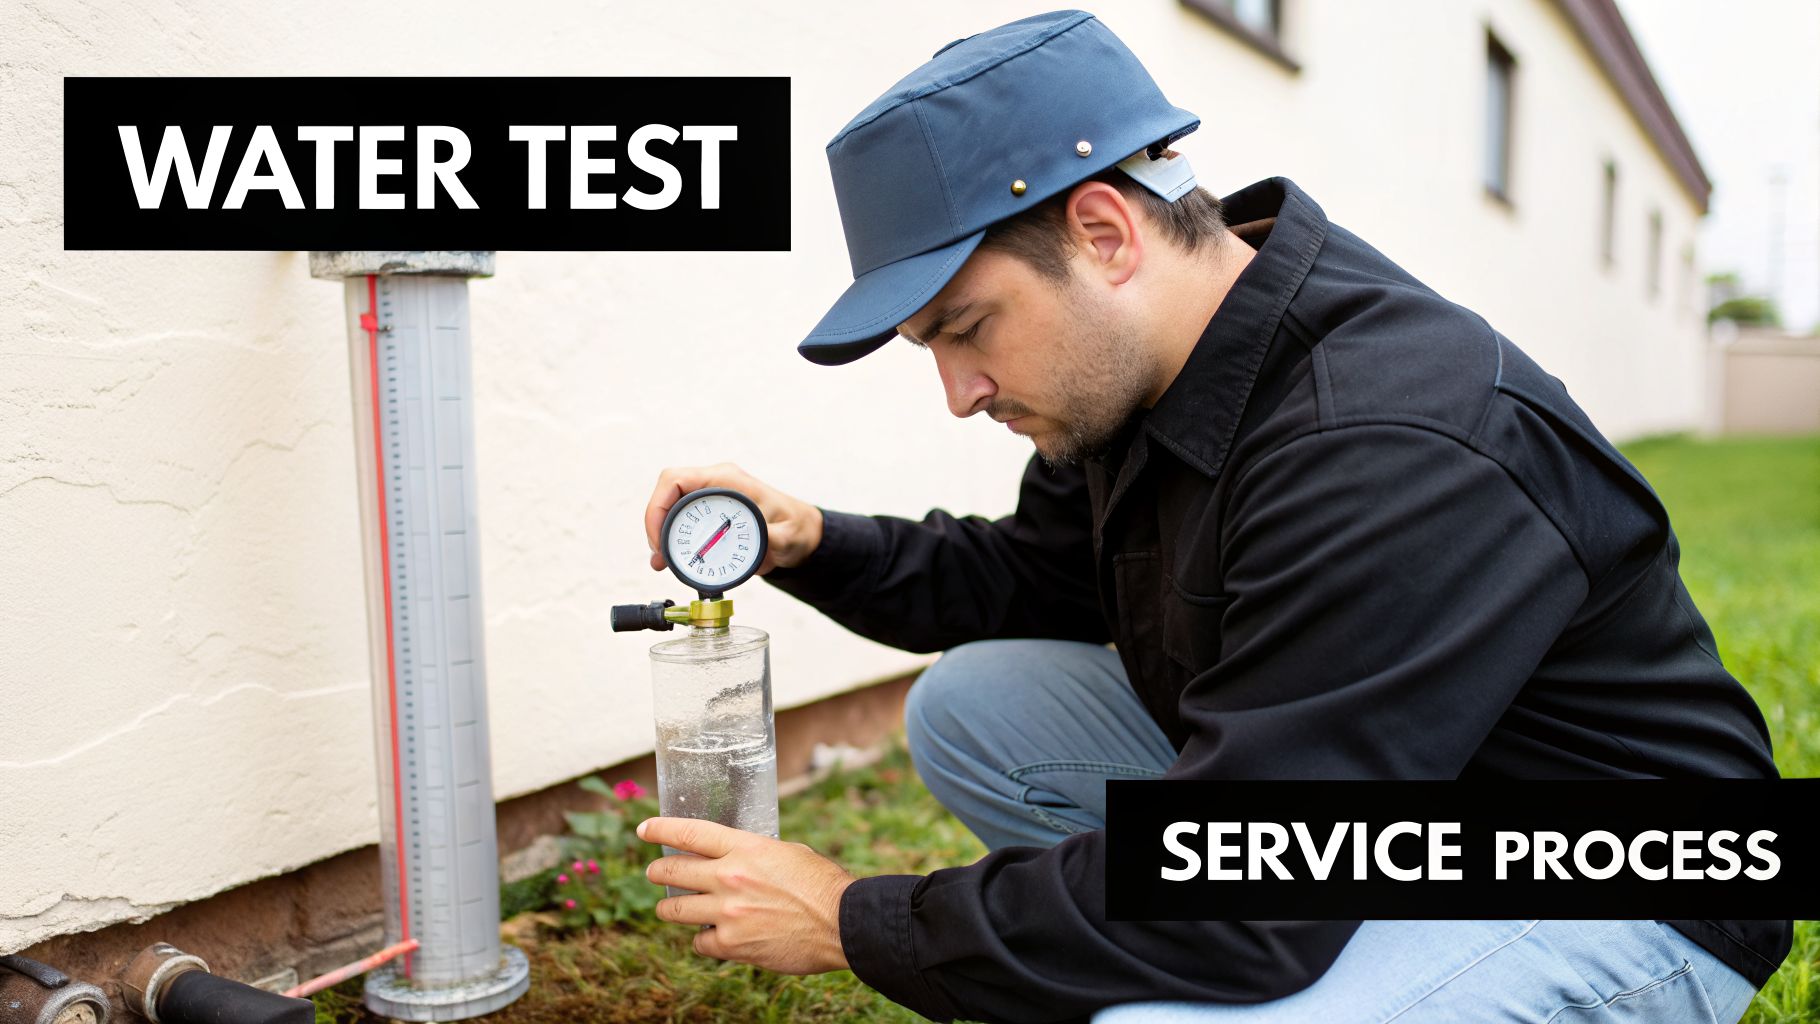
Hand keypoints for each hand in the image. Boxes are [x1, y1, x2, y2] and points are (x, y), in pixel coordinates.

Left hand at [639, 817, 853, 974]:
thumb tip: (735, 859)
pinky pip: (700, 943)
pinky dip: (703, 940)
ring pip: (676, 910)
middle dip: (657, 871)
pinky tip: (709, 938)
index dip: (661, 829)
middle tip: (653, 872)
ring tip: (668, 909)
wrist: (843, 923)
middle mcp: (730, 878)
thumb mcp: (787, 853)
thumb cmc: (822, 885)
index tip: (643, 829)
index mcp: (745, 848)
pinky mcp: (733, 945)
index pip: (690, 833)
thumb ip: (754, 855)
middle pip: (673, 871)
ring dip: (668, 909)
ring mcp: (728, 913)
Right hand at [643, 463, 823, 573]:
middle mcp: (715, 483)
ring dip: (659, 532)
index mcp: (727, 480)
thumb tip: (758, 539)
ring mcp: (710, 496)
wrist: (800, 533)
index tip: (660, 539)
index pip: (677, 480)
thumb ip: (774, 538)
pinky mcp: (709, 511)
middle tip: (659, 557)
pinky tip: (669, 559)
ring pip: (669, 505)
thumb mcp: (787, 537)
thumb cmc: (795, 528)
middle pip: (667, 493)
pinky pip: (680, 518)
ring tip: (660, 562)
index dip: (658, 507)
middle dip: (655, 524)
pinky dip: (670, 537)